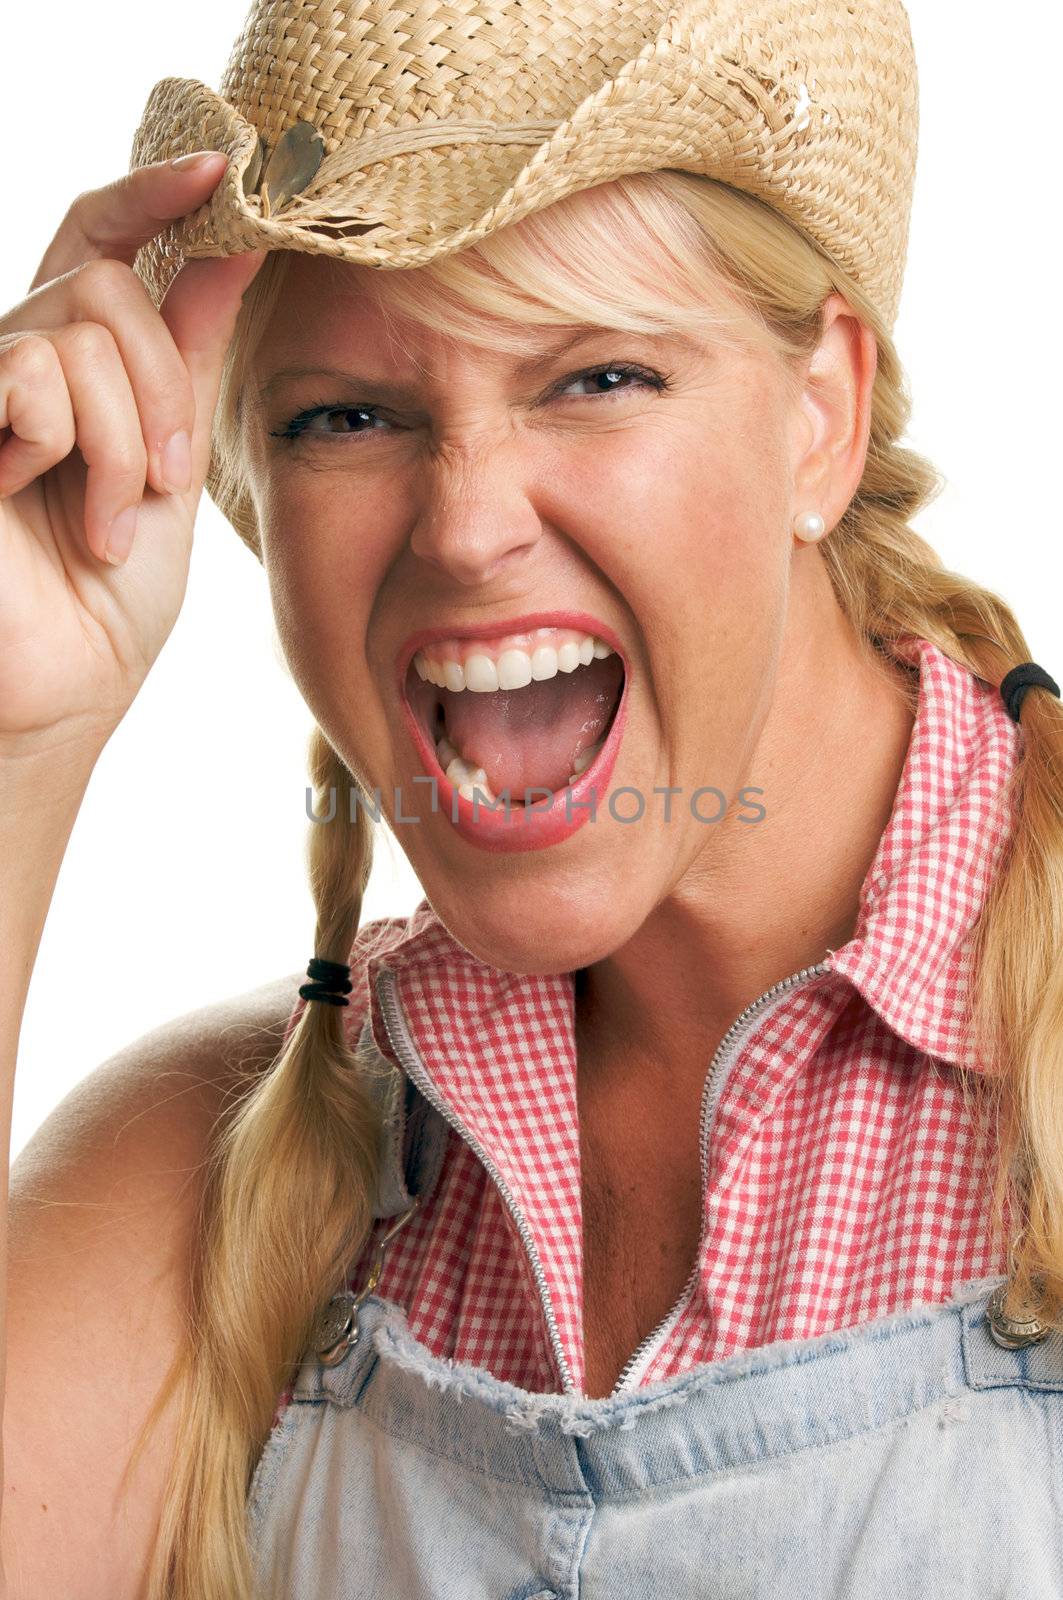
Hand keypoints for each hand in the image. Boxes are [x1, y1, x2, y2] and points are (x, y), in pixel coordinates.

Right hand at [0, 153, 263, 757]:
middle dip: (164, 391)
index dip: (154, 192)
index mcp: (71, 361)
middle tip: (165, 483)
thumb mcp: (170, 460)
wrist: (69, 685)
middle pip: (105, 287)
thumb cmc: (111, 594)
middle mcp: (14, 358)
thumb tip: (234, 244)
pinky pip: (30, 376)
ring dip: (123, 444)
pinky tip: (51, 512)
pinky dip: (69, 453)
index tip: (225, 168)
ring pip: (76, 337)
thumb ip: (188, 353)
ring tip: (110, 527)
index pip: (99, 238)